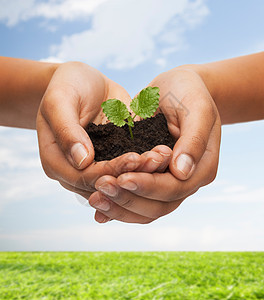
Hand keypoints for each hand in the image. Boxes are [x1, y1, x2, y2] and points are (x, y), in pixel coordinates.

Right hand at [37, 62, 166, 200]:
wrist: (82, 81)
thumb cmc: (66, 85)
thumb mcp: (60, 100)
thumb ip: (66, 130)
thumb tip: (82, 161)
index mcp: (55, 161)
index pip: (84, 176)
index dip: (110, 171)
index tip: (135, 158)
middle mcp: (75, 170)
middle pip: (104, 183)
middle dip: (132, 174)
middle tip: (158, 159)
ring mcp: (95, 166)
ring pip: (119, 179)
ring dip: (143, 172)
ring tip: (164, 156)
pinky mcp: (111, 158)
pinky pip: (127, 167)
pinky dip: (145, 163)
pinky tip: (162, 154)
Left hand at [89, 66, 220, 222]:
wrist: (178, 89)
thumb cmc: (189, 93)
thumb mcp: (197, 109)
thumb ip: (193, 139)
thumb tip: (181, 172)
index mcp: (202, 168)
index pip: (174, 188)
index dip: (148, 186)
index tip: (122, 178)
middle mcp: (184, 181)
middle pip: (158, 206)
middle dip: (128, 198)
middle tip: (101, 186)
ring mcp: (167, 182)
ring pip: (145, 210)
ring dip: (119, 207)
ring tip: (94, 199)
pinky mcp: (151, 178)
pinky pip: (136, 199)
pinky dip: (118, 207)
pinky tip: (98, 208)